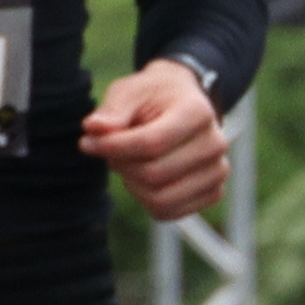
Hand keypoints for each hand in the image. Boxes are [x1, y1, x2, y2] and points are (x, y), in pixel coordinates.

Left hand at [85, 58, 230, 221]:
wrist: (183, 103)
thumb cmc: (152, 97)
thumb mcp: (129, 92)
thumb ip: (112, 110)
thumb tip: (93, 129)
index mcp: (197, 112)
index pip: (151, 143)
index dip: (113, 147)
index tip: (87, 142)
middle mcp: (215, 143)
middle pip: (154, 174)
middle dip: (121, 165)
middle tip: (111, 151)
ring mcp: (218, 170)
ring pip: (160, 198)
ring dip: (132, 185)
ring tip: (128, 164)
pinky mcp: (214, 192)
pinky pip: (169, 212)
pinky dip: (146, 200)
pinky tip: (142, 179)